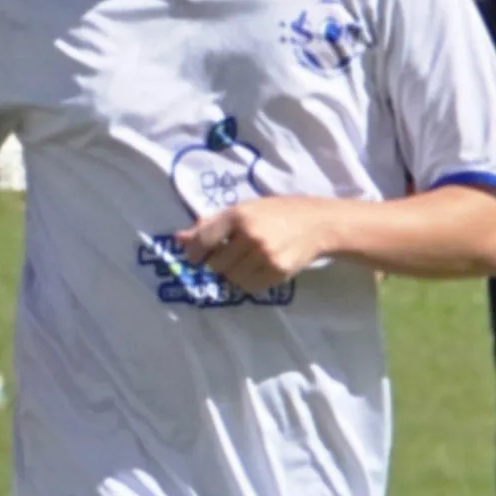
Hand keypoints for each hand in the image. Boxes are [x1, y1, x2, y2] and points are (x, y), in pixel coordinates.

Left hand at [171, 197, 326, 293]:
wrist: (317, 224)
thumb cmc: (277, 212)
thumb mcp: (244, 209)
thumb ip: (210, 224)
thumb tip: (178, 239)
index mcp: (239, 215)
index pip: (202, 241)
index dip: (193, 253)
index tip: (195, 257)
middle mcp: (250, 235)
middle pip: (215, 264)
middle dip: (218, 261)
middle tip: (232, 253)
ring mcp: (264, 255)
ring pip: (231, 278)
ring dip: (234, 272)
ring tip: (247, 259)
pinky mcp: (277, 271)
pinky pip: (249, 286)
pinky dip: (248, 281)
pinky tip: (259, 267)